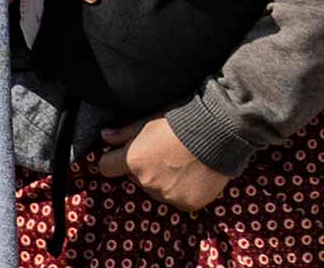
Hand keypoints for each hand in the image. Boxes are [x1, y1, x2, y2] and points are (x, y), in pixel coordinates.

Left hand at [98, 117, 229, 211]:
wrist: (218, 130)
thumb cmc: (181, 119)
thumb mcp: (148, 119)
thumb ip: (124, 132)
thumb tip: (104, 137)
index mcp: (134, 160)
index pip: (107, 167)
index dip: (112, 159)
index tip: (121, 153)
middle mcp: (147, 182)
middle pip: (135, 178)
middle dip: (143, 167)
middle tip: (162, 150)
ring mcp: (168, 195)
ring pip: (156, 190)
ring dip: (163, 179)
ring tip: (181, 160)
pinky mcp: (187, 204)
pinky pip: (178, 198)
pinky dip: (183, 188)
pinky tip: (193, 171)